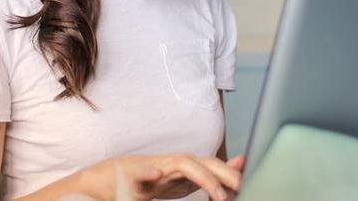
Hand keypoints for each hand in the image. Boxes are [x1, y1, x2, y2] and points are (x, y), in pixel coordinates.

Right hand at [82, 154, 244, 200]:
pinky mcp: (133, 172)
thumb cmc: (148, 181)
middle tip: (242, 187)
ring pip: (181, 164)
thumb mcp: (182, 182)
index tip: (248, 185)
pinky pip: (142, 172)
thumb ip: (209, 176)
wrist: (109, 179)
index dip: (231, 174)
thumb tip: (241, 164)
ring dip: (202, 177)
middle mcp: (174, 163)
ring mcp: (155, 166)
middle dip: (224, 173)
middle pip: (204, 162)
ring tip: (218, 194)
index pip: (214, 166)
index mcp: (186, 167)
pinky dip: (149, 173)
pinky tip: (156, 177)